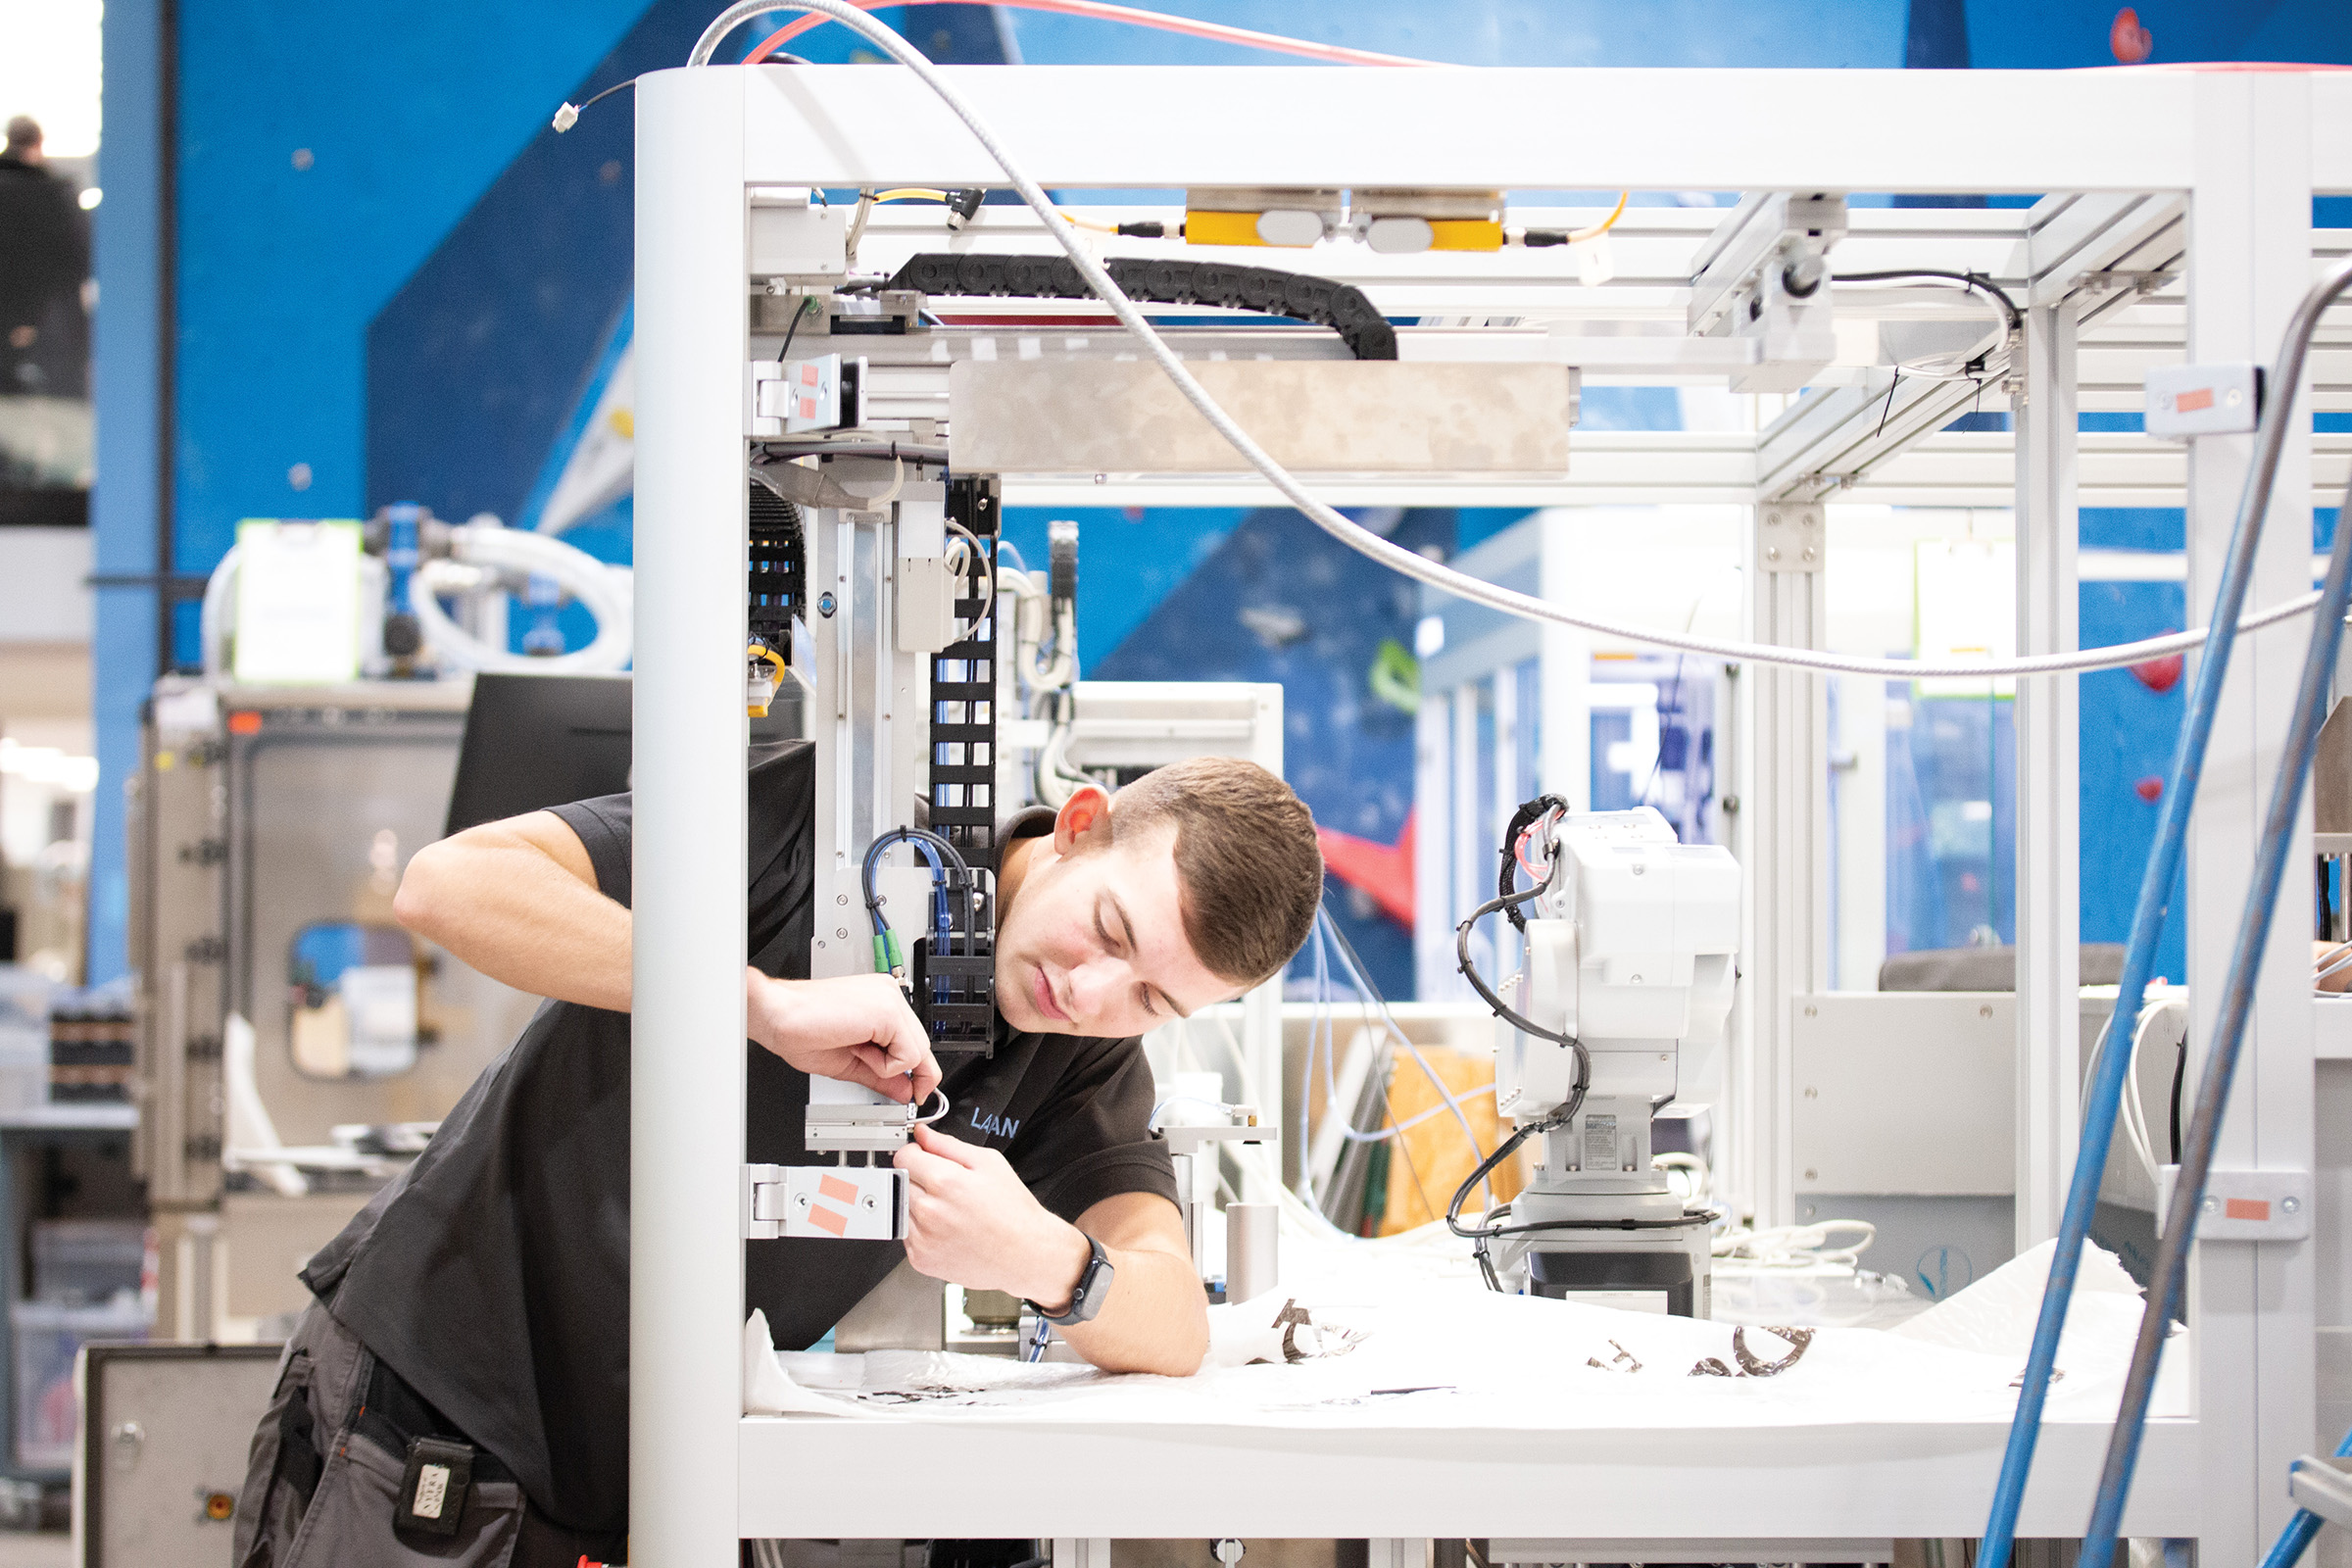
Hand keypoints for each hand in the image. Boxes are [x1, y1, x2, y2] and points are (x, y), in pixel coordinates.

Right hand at [743, 969, 941, 1104]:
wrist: (777, 1016)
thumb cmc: (801, 1031)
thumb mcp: (852, 1062)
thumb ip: (883, 1075)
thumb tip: (907, 1091)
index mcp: (881, 1002)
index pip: (914, 1040)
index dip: (917, 1071)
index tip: (915, 1091)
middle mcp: (889, 995)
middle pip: (921, 1047)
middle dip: (899, 1070)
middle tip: (866, 1064)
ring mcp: (891, 1000)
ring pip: (918, 1052)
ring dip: (887, 1066)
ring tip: (855, 1051)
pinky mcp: (888, 1011)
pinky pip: (908, 1055)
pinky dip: (884, 1065)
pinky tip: (858, 1049)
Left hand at [894, 1124, 1091, 1305]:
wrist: (1025, 1253)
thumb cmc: (1013, 1212)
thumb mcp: (989, 1163)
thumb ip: (948, 1145)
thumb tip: (923, 1135)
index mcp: (945, 1182)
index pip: (904, 1156)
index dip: (916, 1153)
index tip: (924, 1158)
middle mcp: (929, 1211)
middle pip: (900, 1181)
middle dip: (919, 1179)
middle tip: (948, 1189)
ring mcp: (923, 1238)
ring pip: (901, 1208)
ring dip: (918, 1206)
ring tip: (950, 1211)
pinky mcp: (921, 1259)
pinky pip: (907, 1235)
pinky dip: (921, 1230)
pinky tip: (947, 1229)